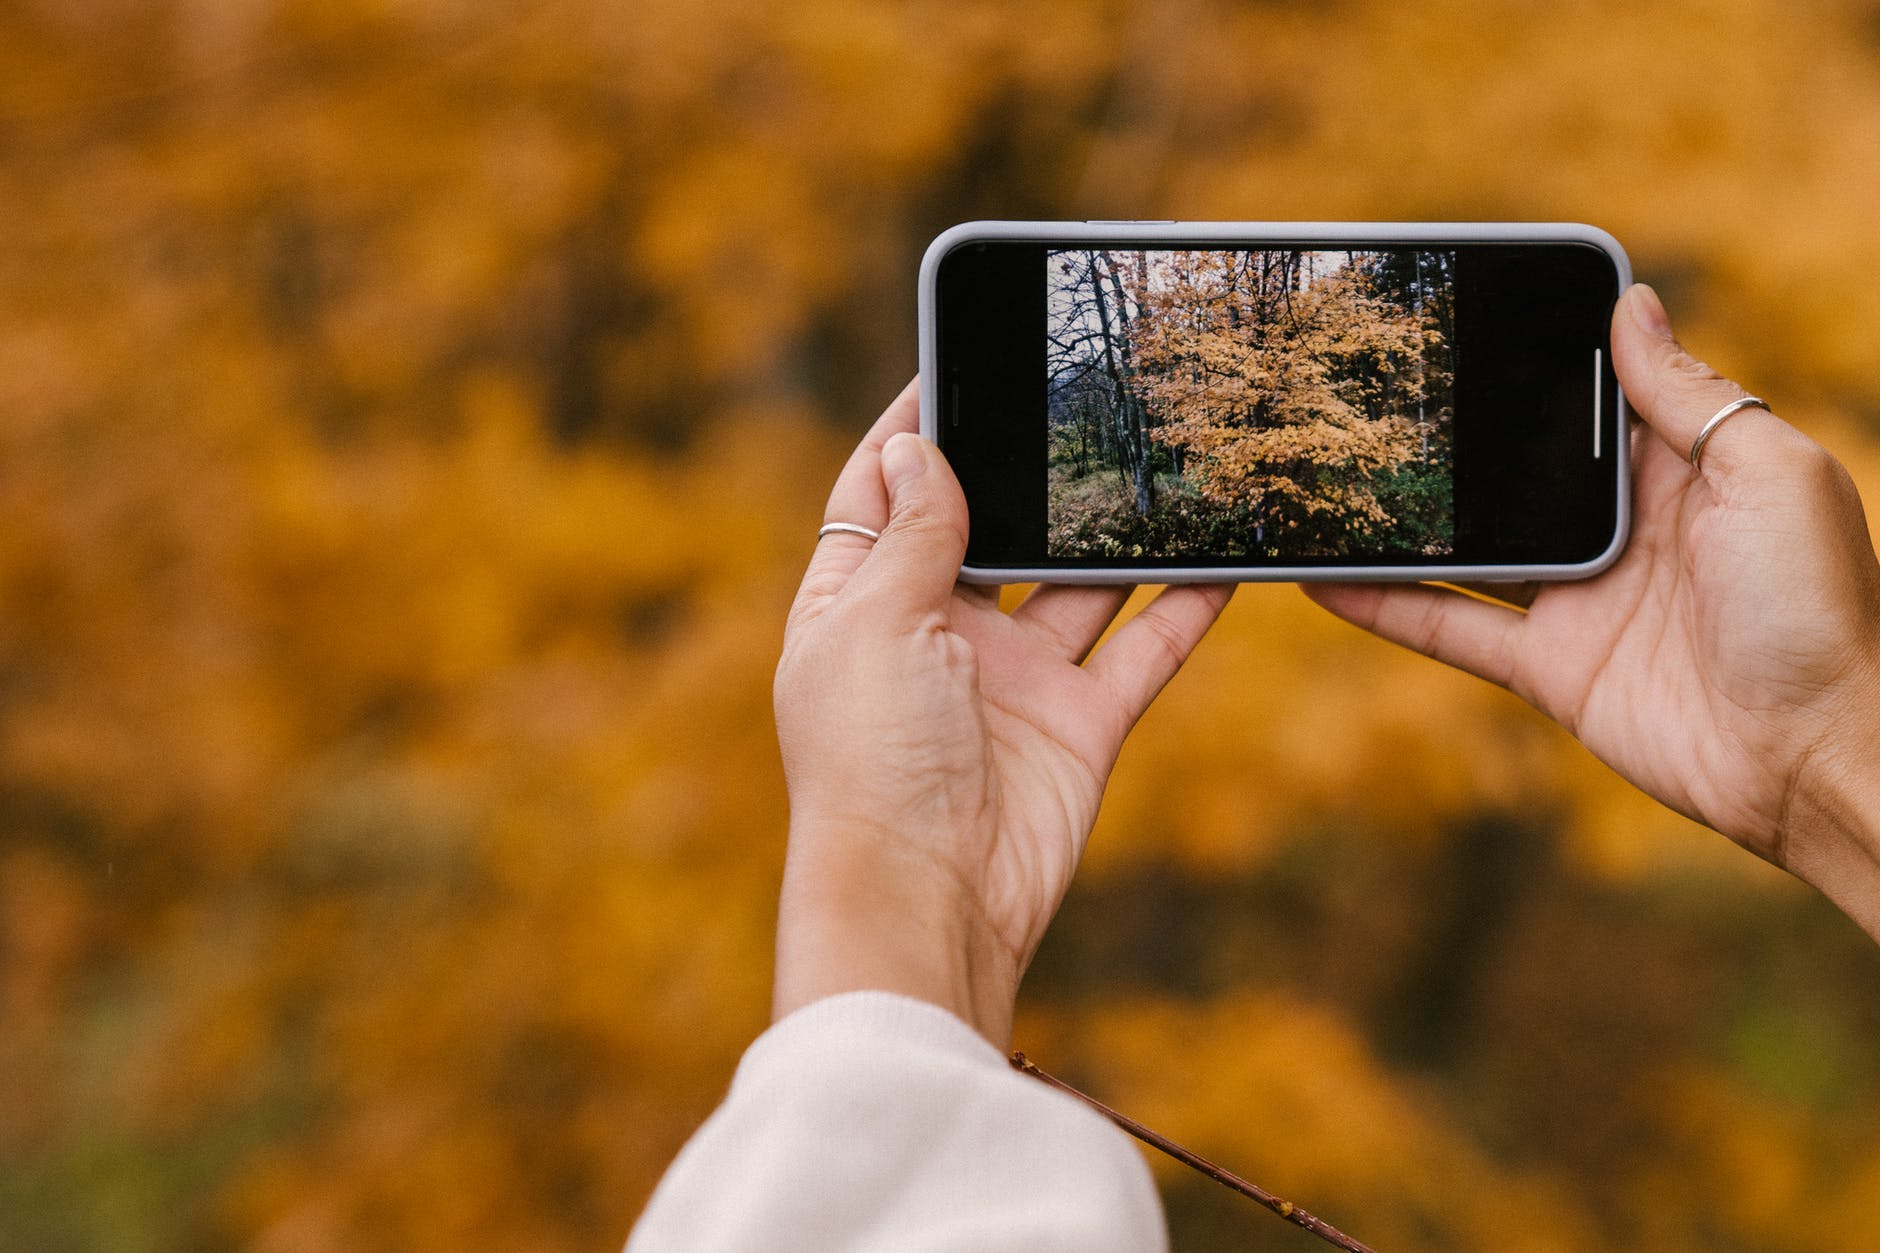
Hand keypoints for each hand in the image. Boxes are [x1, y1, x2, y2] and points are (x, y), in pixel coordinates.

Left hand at [772, 381, 1231, 1044]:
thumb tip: (913, 444)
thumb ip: (911, 534)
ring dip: (1117, 533)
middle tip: (1085, 398)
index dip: (911, 431)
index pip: (879, 496)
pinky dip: (1183, 608)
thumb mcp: (875, 623)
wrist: (929, 899)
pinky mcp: (1079, 724)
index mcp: (858, 606)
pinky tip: (1225, 557)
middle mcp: (935, 635)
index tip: (954, 360)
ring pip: (1077, 584)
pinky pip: (1141, 650)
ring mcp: (1011, 680)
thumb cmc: (871, 761)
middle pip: (987, 530)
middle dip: (1028, 471)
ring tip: (1167, 456)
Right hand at [1308, 285, 1879, 935]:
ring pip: (1469, 545)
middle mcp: (1623, 527)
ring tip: (1326, 483)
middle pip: (1516, 469)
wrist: (1812, 759)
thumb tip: (1633, 303)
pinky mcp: (1547, 666)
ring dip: (1401, 520)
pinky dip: (1384, 606)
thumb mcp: (1767, 475)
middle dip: (1451, 436)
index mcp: (1684, 467)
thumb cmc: (1817, 611)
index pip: (1594, 395)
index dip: (1538, 356)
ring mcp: (1578, 598)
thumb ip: (1689, 396)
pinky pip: (1449, 627)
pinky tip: (1322, 582)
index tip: (1467, 312)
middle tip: (1362, 396)